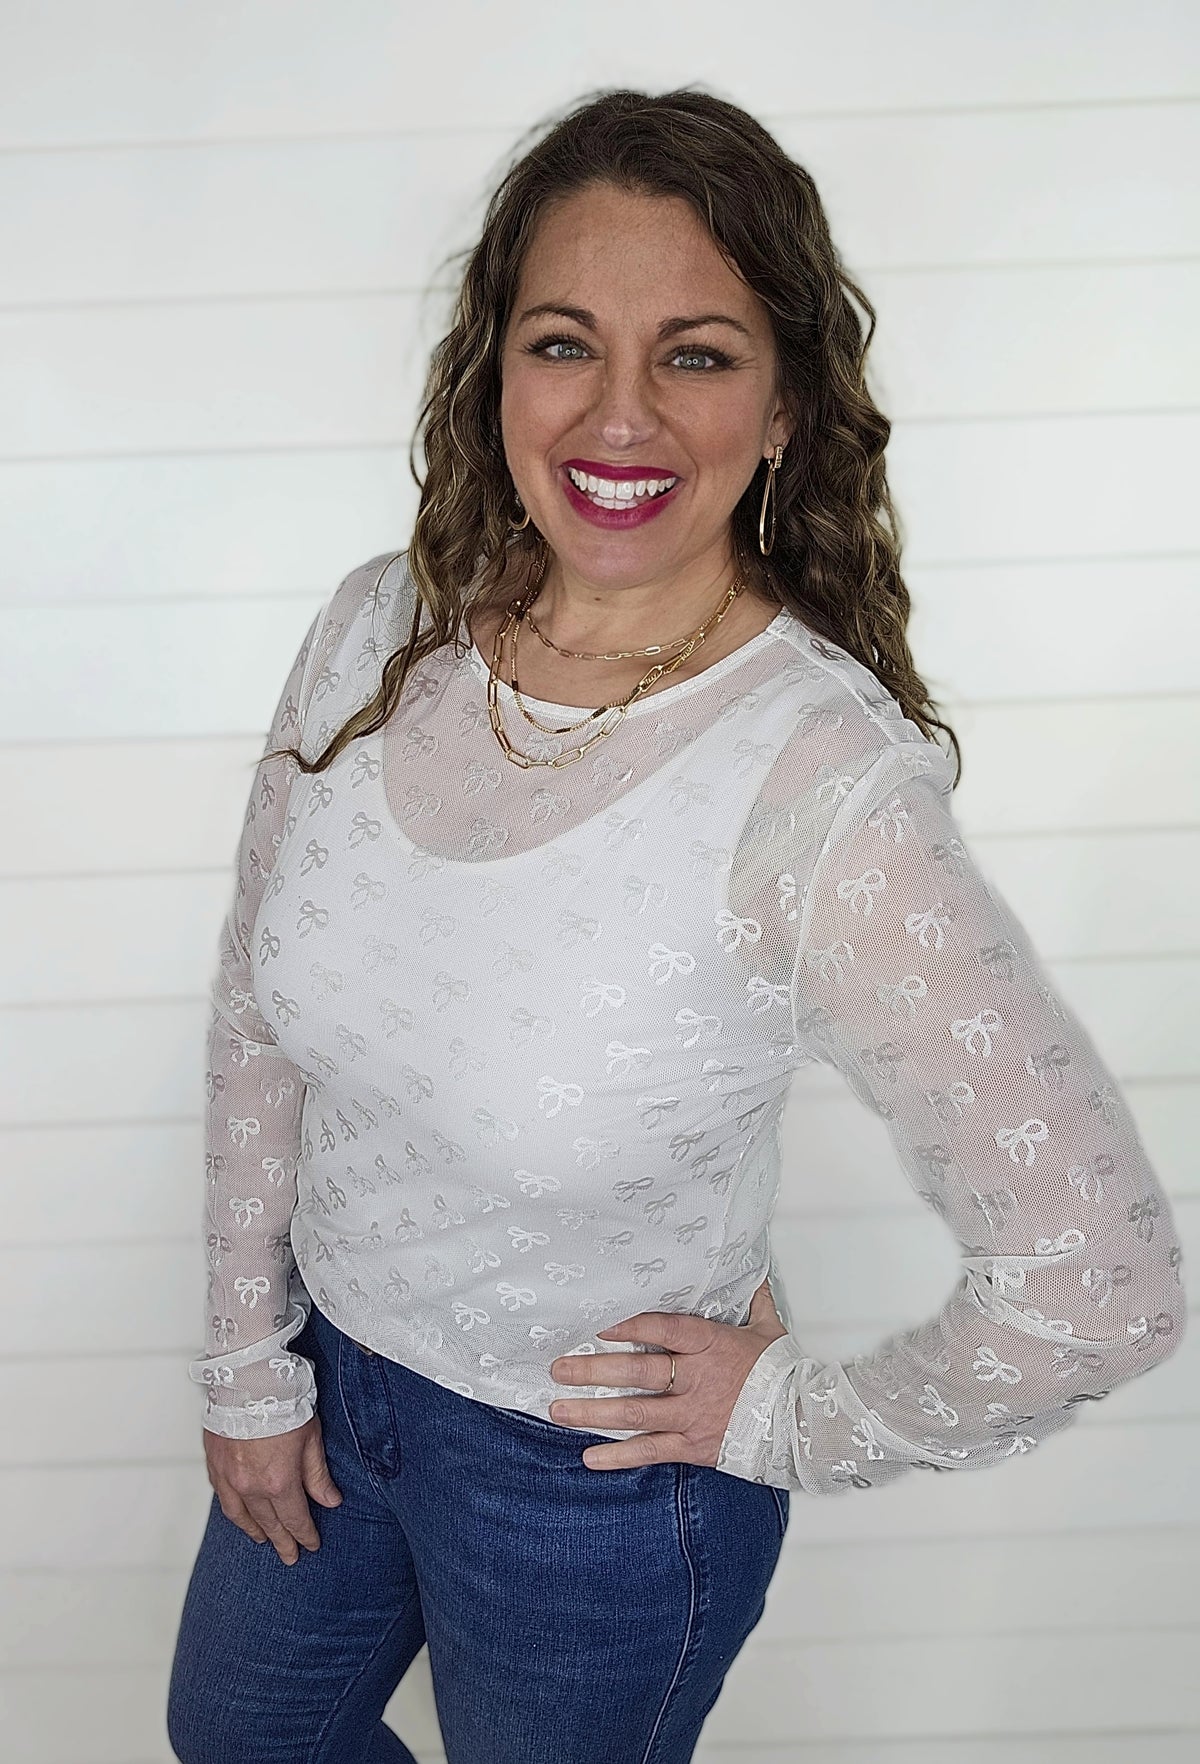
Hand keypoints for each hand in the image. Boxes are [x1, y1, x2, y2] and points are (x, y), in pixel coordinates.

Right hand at [203, 1413, 343, 1563]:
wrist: (247, 1376)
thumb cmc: (282, 1399)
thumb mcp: (311, 1437)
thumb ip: (318, 1474)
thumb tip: (331, 1501)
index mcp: (279, 1482)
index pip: (295, 1520)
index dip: (305, 1535)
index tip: (311, 1545)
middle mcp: (251, 1487)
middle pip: (269, 1524)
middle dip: (282, 1541)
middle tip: (290, 1556)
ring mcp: (229, 1478)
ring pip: (242, 1516)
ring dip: (255, 1531)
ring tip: (265, 1540)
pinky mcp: (214, 1465)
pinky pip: (223, 1499)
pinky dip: (234, 1512)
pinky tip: (240, 1514)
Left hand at [548, 1276, 788, 1468]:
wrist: (806, 1423)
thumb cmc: (783, 1373)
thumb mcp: (768, 1328)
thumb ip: (752, 1298)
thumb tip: (751, 1267)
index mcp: (711, 1345)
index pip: (663, 1330)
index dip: (628, 1325)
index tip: (597, 1323)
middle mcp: (696, 1380)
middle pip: (638, 1373)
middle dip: (593, 1370)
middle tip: (558, 1367)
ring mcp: (693, 1416)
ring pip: (635, 1413)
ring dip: (593, 1412)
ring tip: (558, 1409)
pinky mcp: (694, 1447)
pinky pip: (650, 1452)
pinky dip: (619, 1457)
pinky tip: (588, 1457)